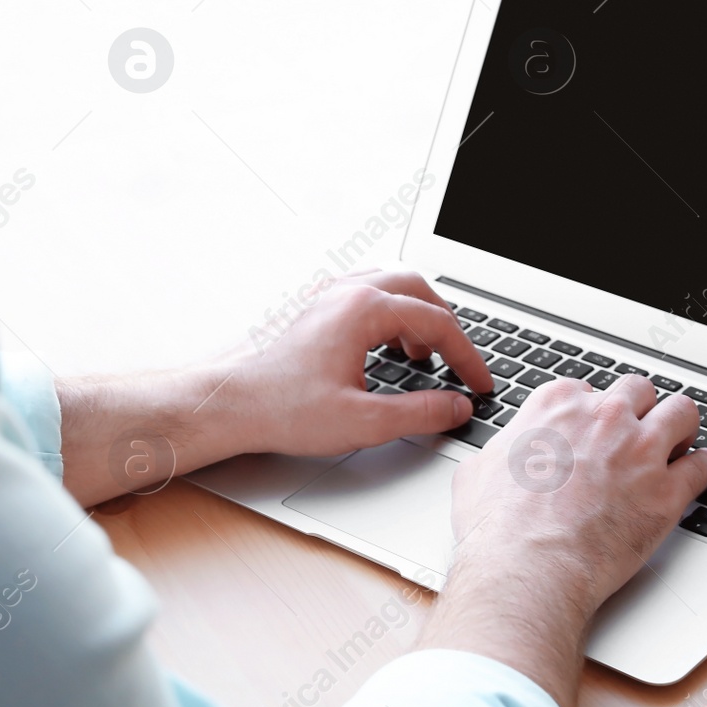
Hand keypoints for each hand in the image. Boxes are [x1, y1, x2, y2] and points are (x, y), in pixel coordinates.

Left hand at [56, 270, 492, 505]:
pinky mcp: (312, 308)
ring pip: (391, 285)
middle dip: (447, 325)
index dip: (467, 357)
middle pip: (419, 288)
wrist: (227, 402)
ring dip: (417, 316)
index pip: (438, 323)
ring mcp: (327, 295)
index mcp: (363, 309)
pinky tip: (385, 349)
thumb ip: (419, 413)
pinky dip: (390, 315)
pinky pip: (366, 294)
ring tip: (424, 357)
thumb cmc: (281, 408)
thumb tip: (456, 408)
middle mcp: (346, 291)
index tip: (479, 385)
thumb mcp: (362, 421)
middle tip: (459, 363)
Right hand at [416, 375, 706, 706]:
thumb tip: (500, 455)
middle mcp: (603, 417)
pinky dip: (701, 469)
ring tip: (678, 444)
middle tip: (637, 432)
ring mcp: (639, 451)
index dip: (593, 412)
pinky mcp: (666, 491)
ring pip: (682, 413)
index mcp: (557, 405)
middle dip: (639, 410)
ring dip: (680, 427)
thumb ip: (501, 450)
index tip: (594, 428)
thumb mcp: (478, 470)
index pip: (588, 390)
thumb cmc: (498, 526)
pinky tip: (695, 475)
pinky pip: (702, 466)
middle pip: (638, 391)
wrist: (527, 567)